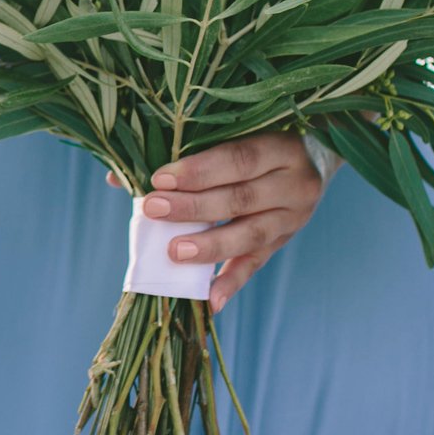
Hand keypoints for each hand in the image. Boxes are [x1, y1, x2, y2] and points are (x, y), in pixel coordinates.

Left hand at [110, 133, 326, 312]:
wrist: (315, 156)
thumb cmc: (257, 139)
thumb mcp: (233, 134)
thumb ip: (185, 150)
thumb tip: (118, 177)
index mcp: (281, 146)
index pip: (238, 159)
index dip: (200, 171)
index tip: (160, 178)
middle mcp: (294, 182)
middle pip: (241, 198)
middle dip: (194, 207)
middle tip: (154, 209)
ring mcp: (293, 216)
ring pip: (250, 235)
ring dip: (210, 246)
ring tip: (174, 253)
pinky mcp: (284, 242)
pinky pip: (256, 265)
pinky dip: (231, 283)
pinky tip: (209, 300)